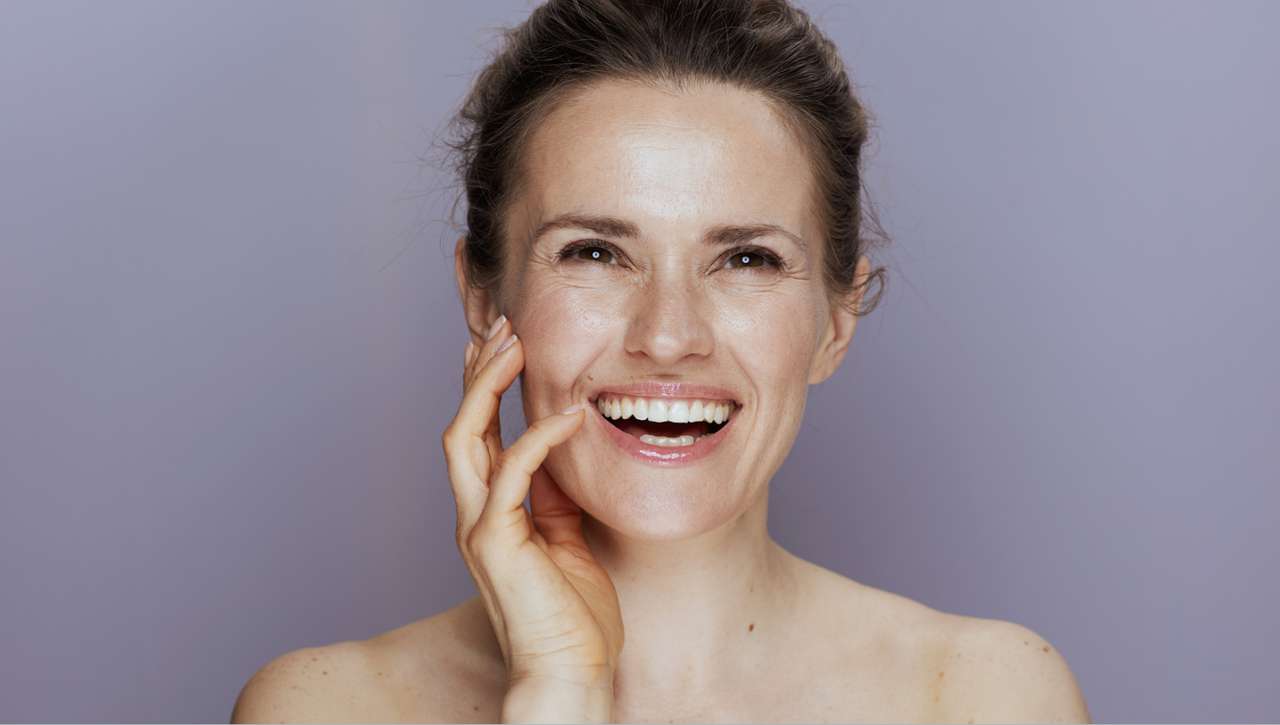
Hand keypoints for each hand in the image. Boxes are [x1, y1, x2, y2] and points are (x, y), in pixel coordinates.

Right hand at [442, 315, 623, 693]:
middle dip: (479, 371)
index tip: (507, 341)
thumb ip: (554, 494)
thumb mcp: (568, 538)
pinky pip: (512, 475)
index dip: (486, 384)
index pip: (478, 433)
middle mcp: (474, 513)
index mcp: (491, 512)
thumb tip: (559, 447)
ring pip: (464, 439)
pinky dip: (539, 437)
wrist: (571, 672)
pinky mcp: (497, 544)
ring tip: (514, 344)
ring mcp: (480, 528)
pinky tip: (572, 412)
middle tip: (504, 325)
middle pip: (460, 424)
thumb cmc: (575, 615)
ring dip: (488, 387)